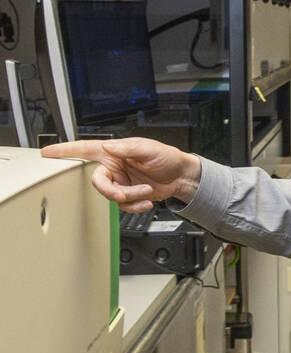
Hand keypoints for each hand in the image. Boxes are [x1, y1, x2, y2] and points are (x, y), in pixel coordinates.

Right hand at [40, 138, 202, 212]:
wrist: (182, 176)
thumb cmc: (167, 157)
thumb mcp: (149, 149)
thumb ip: (126, 148)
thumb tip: (108, 147)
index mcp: (113, 152)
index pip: (84, 149)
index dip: (64, 151)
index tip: (47, 153)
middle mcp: (113, 167)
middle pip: (98, 182)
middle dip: (111, 190)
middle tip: (124, 193)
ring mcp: (120, 182)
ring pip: (111, 196)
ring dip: (130, 197)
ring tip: (146, 190)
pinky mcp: (128, 195)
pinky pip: (122, 206)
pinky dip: (135, 206)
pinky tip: (146, 201)